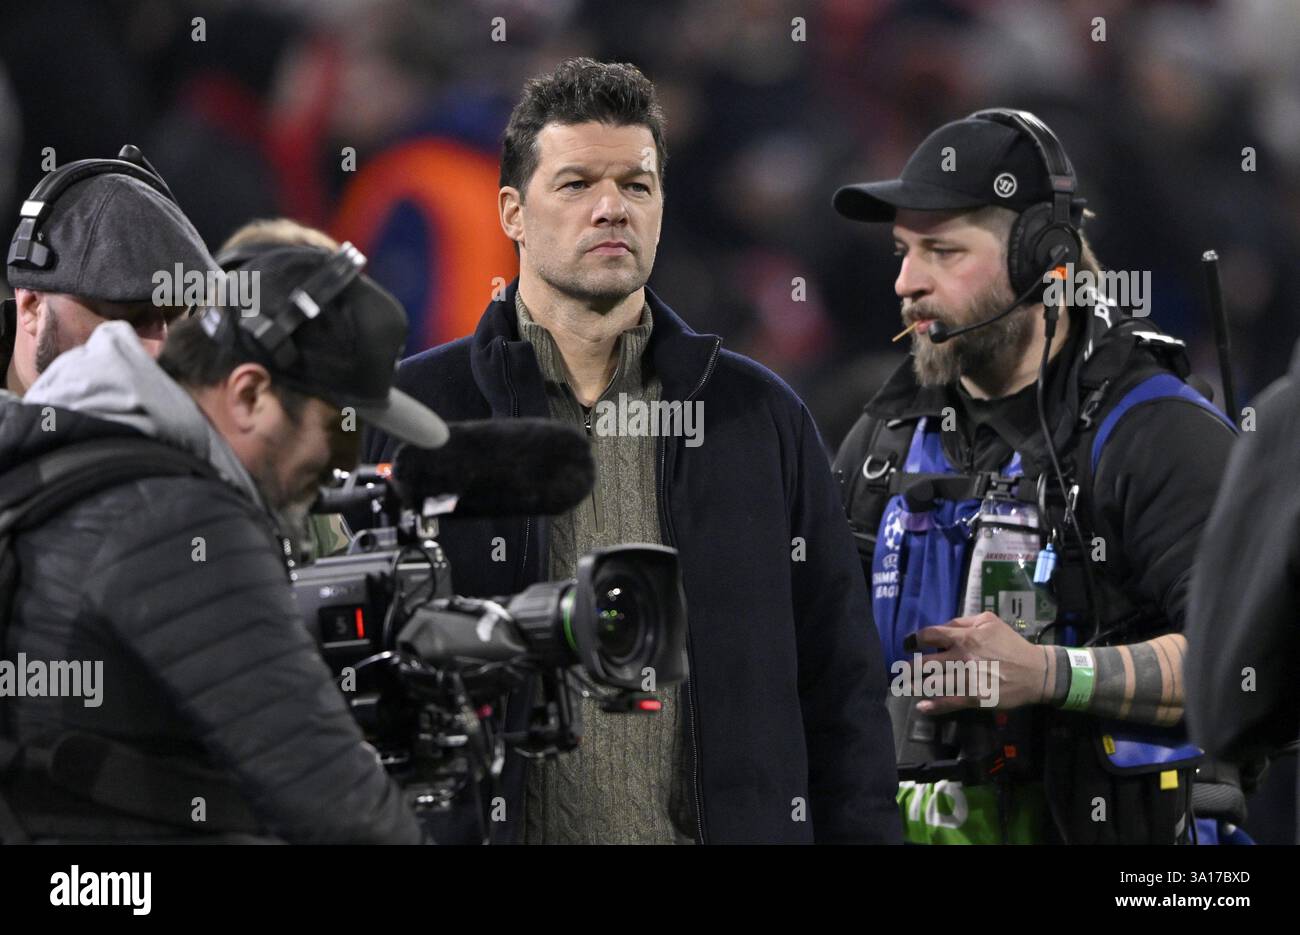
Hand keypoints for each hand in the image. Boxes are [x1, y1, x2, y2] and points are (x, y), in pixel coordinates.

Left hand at [908, 612, 1049, 713]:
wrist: (1035, 672)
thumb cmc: (1011, 644)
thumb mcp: (989, 621)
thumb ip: (963, 622)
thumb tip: (942, 628)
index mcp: (965, 637)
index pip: (929, 635)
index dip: (914, 640)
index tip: (908, 644)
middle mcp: (962, 658)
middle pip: (925, 663)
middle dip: (910, 667)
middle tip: (902, 670)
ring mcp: (967, 679)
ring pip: (932, 684)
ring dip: (916, 686)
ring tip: (906, 686)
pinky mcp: (974, 697)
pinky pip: (948, 702)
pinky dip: (933, 706)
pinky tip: (922, 707)